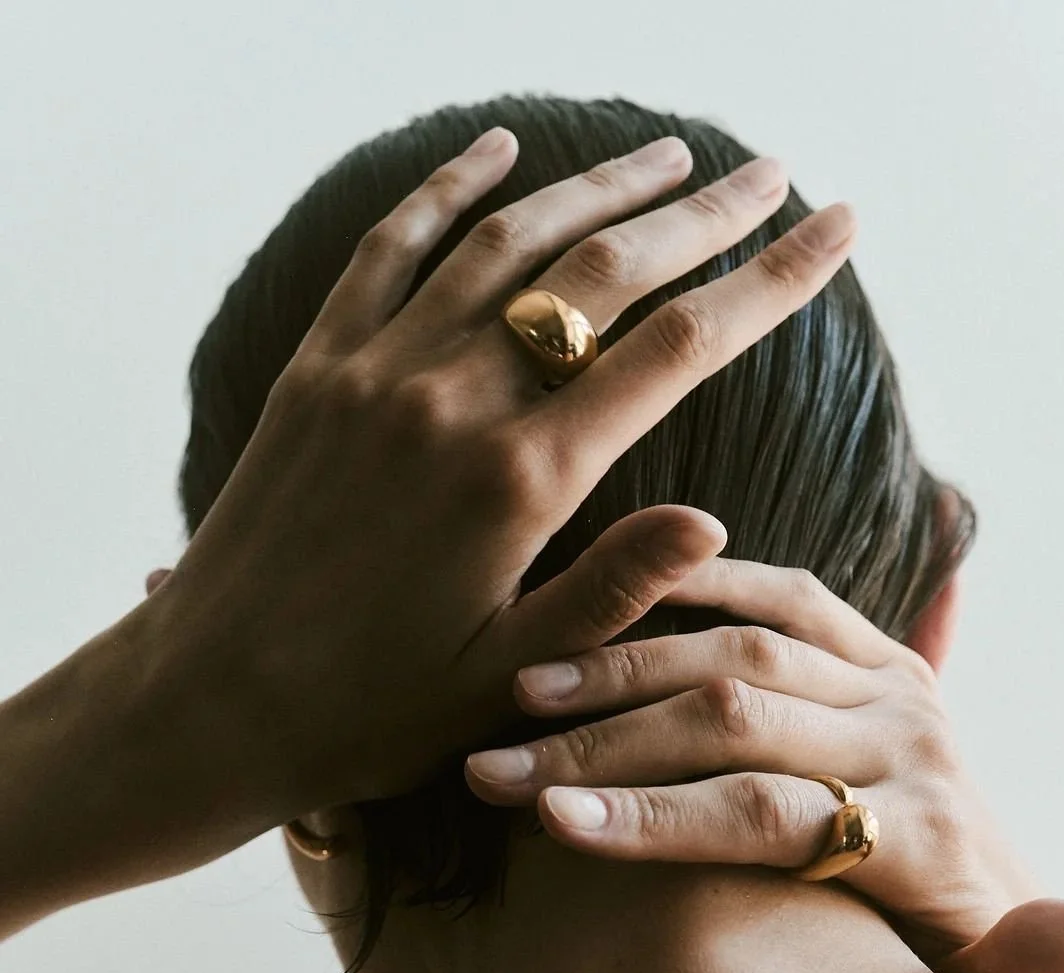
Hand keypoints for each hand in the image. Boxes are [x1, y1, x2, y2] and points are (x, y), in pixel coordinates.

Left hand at [145, 127, 856, 824]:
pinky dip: (448, 187)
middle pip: (604, 272)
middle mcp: (453, 401)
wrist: (208, 701)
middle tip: (774, 174)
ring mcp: (378, 371)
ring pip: (509, 240)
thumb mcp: (508, 677)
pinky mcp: (318, 369)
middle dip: (703, 215)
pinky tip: (501, 151)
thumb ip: (611, 593)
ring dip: (597, 189)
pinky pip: (390, 247)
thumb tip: (716, 521)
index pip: (676, 351)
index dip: (770, 281)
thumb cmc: (367, 710)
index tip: (835, 229)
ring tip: (670, 158)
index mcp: (520, 481)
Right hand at [465, 556, 1063, 972]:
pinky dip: (690, 594)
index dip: (653, 820)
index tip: (544, 826)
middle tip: (489, 768)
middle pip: (736, 720)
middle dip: (604, 745)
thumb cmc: (952, 971)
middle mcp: (912, 739)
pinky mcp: (873, 648)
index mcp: (926, 831)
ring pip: (742, 648)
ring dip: (621, 668)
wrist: (989, 905)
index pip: (766, 814)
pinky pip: (779, 594)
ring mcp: (893, 683)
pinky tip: (604, 615)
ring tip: (516, 696)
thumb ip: (1029, 971)